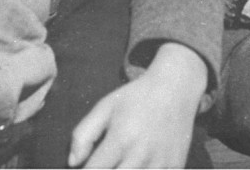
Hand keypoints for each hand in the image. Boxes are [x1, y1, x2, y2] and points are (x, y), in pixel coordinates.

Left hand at [68, 42, 207, 167]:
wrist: (177, 87)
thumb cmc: (136, 96)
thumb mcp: (105, 107)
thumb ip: (83, 135)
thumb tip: (73, 163)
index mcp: (120, 139)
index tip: (87, 168)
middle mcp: (141, 154)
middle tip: (107, 165)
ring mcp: (161, 163)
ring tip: (123, 163)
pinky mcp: (176, 166)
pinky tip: (141, 165)